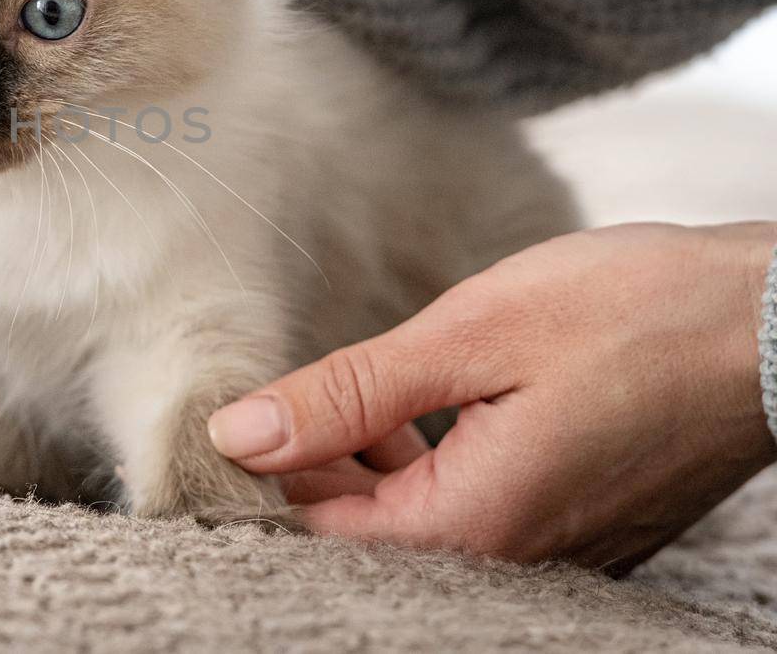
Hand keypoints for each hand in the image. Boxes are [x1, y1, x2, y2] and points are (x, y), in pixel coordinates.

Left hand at [208, 222, 776, 571]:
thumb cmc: (635, 312)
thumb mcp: (468, 335)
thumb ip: (345, 395)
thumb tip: (237, 433)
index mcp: (472, 527)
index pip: (319, 531)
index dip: (266, 472)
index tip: (237, 409)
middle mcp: (514, 560)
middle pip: (367, 533)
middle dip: (316, 466)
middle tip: (292, 388)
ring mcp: (559, 548)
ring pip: (421, 520)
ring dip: (372, 462)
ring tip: (357, 390)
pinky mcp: (585, 522)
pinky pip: (479, 512)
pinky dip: (434, 465)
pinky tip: (427, 409)